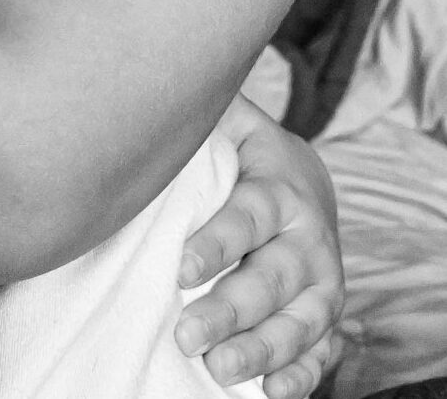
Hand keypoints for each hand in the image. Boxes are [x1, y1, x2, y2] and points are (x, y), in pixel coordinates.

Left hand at [175, 96, 342, 397]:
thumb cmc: (241, 151)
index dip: (217, 243)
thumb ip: (197, 116)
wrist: (298, 178)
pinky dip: (300, 375)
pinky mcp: (324, 314)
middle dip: (229, 310)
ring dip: (260, 351)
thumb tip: (144, 98)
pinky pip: (319, 351)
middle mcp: (307, 239)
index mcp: (279, 190)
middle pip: (270, 280)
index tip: (180, 268)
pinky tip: (271, 393)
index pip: (248, 217)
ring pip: (297, 322)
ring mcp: (321, 282)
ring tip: (218, 369)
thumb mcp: (225, 122)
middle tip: (186, 334)